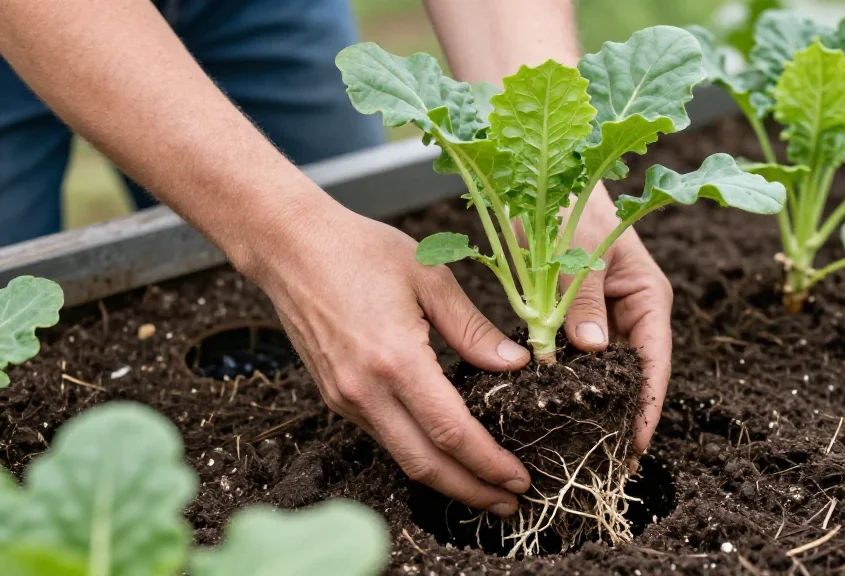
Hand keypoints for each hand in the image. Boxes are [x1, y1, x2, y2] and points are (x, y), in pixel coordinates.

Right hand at [248, 196, 531, 515]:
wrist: (290, 246)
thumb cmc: (360, 250)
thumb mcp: (430, 276)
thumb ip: (472, 328)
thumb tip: (514, 364)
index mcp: (395, 359)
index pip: (451, 432)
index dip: (488, 463)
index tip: (518, 478)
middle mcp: (365, 389)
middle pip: (425, 464)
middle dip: (471, 490)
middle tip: (509, 502)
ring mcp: (344, 397)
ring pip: (401, 456)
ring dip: (445, 478)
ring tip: (484, 485)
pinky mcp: (334, 395)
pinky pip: (382, 436)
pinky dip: (417, 453)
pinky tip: (443, 451)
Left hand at [560, 183, 673, 454]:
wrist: (547, 169)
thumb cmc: (571, 195)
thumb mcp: (578, 243)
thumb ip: (583, 293)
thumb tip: (591, 349)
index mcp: (647, 294)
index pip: (655, 362)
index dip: (647, 406)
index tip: (634, 446)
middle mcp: (629, 311)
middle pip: (631, 375)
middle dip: (618, 415)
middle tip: (598, 460)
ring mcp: (602, 315)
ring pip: (601, 370)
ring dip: (590, 402)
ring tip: (574, 446)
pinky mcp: (574, 313)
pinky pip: (573, 355)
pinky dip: (565, 379)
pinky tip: (548, 408)